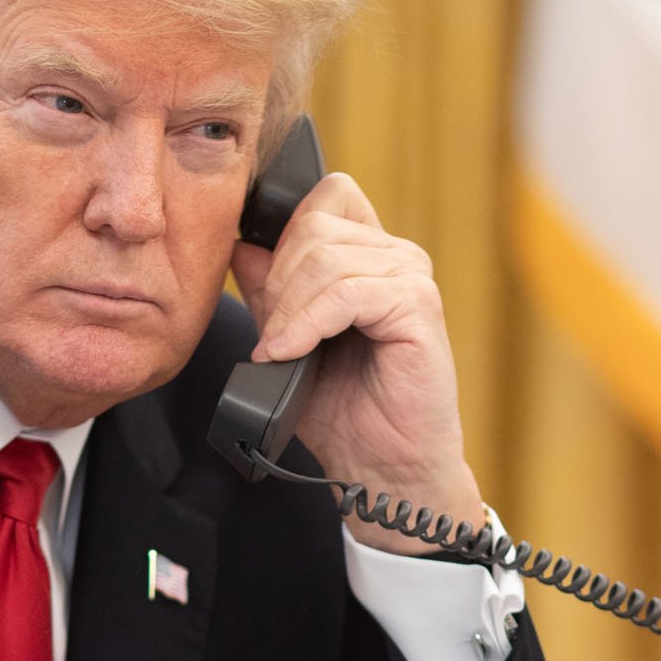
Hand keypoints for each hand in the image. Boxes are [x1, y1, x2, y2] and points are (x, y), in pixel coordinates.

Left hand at [229, 173, 486, 554]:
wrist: (381, 467)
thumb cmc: (345, 410)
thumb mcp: (289, 340)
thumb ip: (271, 291)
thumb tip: (241, 245)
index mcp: (371, 255)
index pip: (327, 194)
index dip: (285, 233)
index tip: (267, 290)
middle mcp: (397, 256)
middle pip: (315, 224)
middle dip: (278, 280)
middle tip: (272, 334)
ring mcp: (412, 278)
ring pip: (325, 257)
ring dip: (288, 309)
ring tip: (280, 351)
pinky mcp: (419, 308)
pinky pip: (346, 293)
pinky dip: (307, 324)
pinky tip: (292, 353)